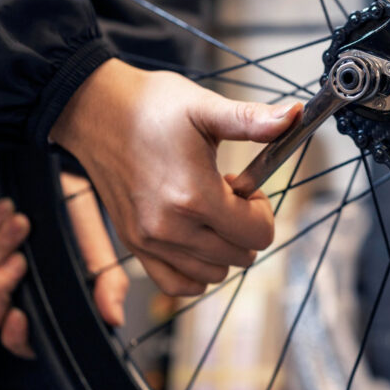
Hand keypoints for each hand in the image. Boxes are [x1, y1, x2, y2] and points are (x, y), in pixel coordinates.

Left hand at [0, 176, 130, 358]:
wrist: (65, 176)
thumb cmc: (83, 217)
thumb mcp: (101, 250)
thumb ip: (108, 285)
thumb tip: (113, 318)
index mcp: (45, 302)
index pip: (23, 340)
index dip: (17, 336)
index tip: (20, 316)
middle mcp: (17, 290)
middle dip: (1, 288)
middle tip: (20, 261)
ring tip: (23, 223)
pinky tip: (10, 209)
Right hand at [49, 59, 300, 295]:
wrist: (94, 108)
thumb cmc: (149, 106)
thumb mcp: (205, 108)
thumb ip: (253, 120)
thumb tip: (295, 115)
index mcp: (194, 196)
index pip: (259, 233)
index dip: (262, 208)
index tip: (244, 185)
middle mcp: (170, 228)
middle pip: (241, 255)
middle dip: (244, 225)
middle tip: (225, 192)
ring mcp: (148, 241)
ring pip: (214, 273)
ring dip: (222, 246)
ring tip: (205, 208)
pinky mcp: (133, 245)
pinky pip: (177, 284)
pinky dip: (195, 270)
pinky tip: (195, 237)